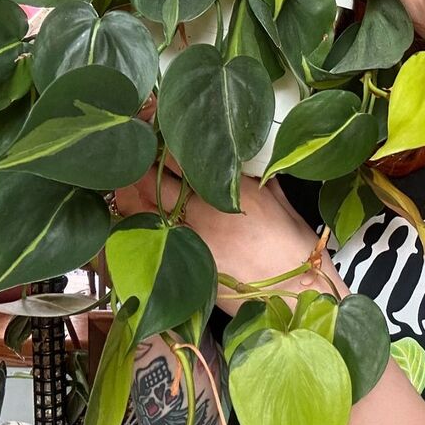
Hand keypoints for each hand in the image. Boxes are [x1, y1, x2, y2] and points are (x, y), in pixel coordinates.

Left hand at [113, 102, 347, 315]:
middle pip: (148, 179)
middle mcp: (203, 210)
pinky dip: (132, 221)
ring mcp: (186, 238)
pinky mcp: (180, 263)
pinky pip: (140, 237)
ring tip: (131, 184)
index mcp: (229, 187)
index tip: (156, 133)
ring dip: (129, 192)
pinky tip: (133, 215)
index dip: (159, 140)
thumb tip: (241, 160)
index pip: (177, 154)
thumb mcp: (279, 199)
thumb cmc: (295, 247)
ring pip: (137, 207)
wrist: (293, 291)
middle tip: (135, 157)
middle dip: (137, 165)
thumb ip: (253, 176)